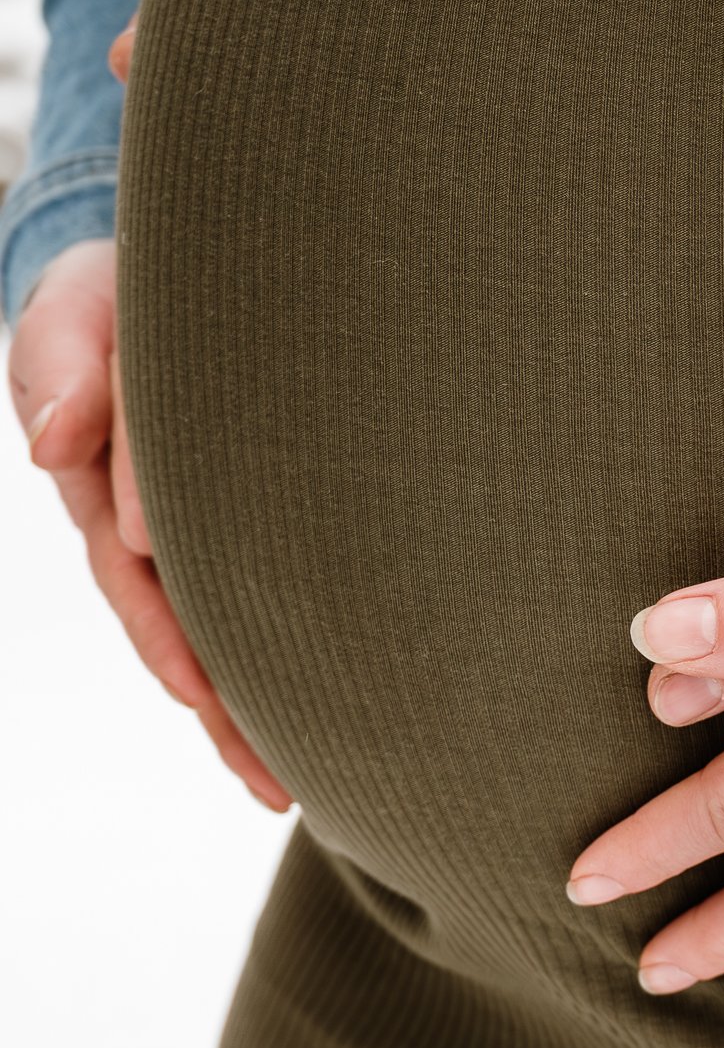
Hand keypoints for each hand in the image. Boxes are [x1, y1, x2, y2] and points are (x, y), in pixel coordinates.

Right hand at [6, 12, 288, 810]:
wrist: (166, 264)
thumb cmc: (119, 287)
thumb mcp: (76, 304)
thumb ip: (60, 357)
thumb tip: (59, 439)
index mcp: (104, 479)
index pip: (139, 568)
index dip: (174, 623)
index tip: (208, 684)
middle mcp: (146, 521)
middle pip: (186, 630)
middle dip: (227, 706)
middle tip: (280, 779)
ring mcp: (197, 527)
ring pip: (229, 629)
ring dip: (260, 706)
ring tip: (310, 783)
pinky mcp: (252, 518)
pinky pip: (270, 593)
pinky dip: (293, 654)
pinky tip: (341, 712)